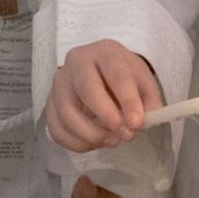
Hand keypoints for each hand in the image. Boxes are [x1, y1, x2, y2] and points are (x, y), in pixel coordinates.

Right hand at [47, 40, 161, 150]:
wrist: (100, 71)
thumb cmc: (123, 77)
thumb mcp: (143, 83)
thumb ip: (148, 102)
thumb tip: (140, 123)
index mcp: (106, 52)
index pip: (116, 74)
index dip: (127, 100)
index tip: (137, 124)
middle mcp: (77, 62)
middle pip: (86, 89)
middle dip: (107, 116)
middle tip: (125, 135)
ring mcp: (59, 82)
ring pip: (67, 111)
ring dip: (91, 134)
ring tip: (113, 141)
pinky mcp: (50, 102)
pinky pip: (56, 127)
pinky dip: (75, 142)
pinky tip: (94, 144)